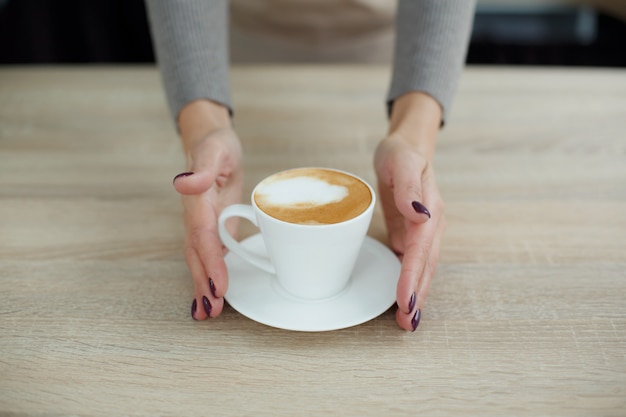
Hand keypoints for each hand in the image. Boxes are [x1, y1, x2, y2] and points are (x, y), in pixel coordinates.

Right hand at [173, 100, 242, 319]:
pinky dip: (207, 277)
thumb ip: (201, 167)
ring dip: (202, 286)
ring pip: (198, 260)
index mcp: (199, 202)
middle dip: (203, 284)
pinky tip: (211, 296)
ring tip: (208, 314)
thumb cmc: (216, 146)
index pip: (204, 237)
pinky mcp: (209, 228)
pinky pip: (206, 256)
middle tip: (211, 312)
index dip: (211, 263)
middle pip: (197, 256)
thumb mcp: (214, 149)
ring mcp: (200, 225)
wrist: (211, 143)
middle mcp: (196, 218)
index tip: (219, 286)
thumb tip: (185, 182)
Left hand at [374, 92, 445, 331]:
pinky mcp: (412, 232)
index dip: (411, 276)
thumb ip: (410, 188)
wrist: (406, 145)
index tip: (404, 300)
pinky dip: (410, 280)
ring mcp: (423, 231)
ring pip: (422, 268)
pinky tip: (403, 296)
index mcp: (429, 211)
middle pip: (426, 266)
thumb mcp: (403, 162)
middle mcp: (430, 225)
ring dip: (416, 293)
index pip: (419, 251)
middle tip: (408, 323)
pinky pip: (413, 261)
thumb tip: (420, 214)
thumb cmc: (401, 151)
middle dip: (417, 295)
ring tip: (408, 319)